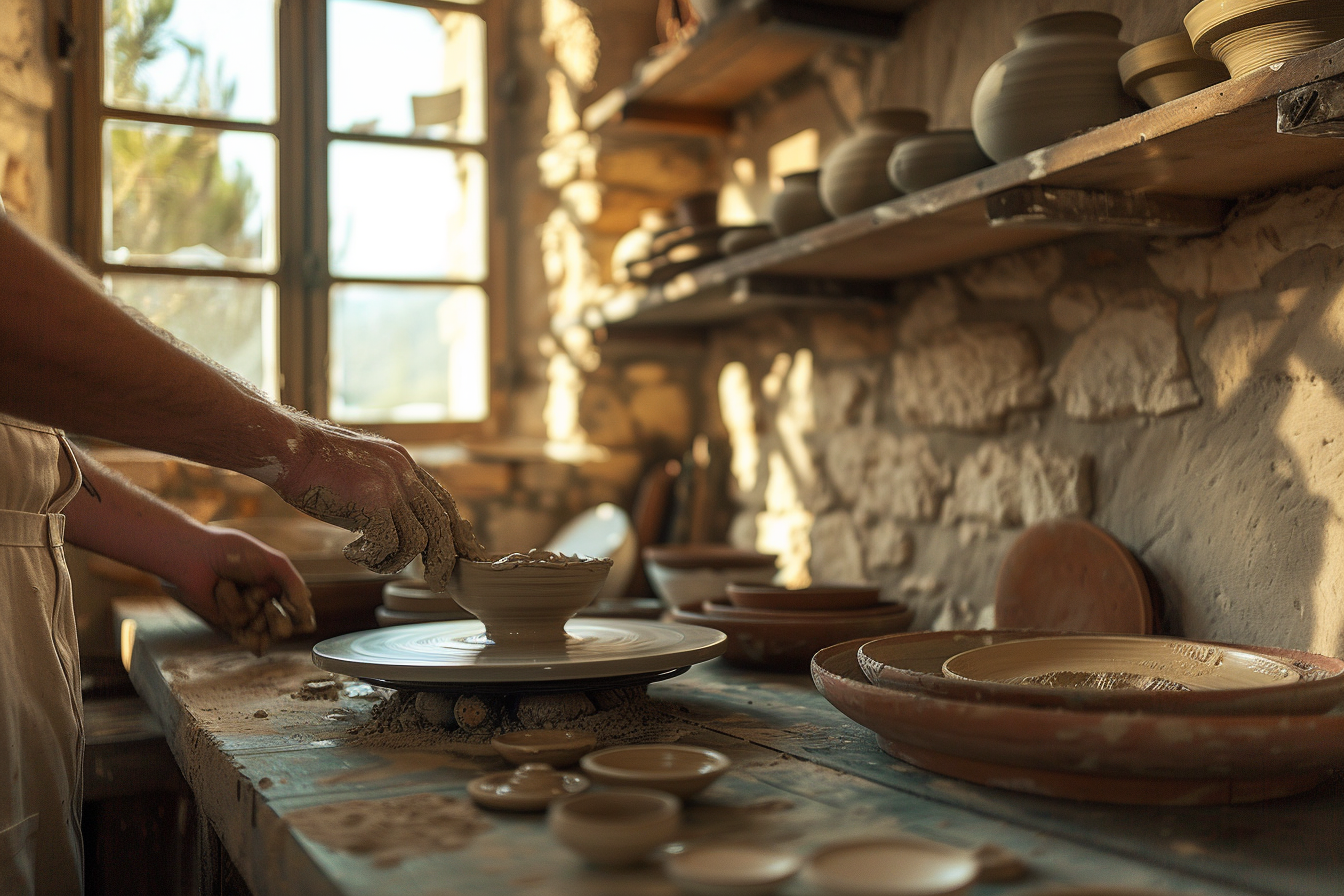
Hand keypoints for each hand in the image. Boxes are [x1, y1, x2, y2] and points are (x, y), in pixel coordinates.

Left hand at [167, 527, 315, 654]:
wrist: (196, 556)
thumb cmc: (234, 552)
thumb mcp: (275, 562)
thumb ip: (296, 587)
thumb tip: (308, 620)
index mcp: (279, 587)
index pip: (300, 612)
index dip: (299, 612)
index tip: (291, 605)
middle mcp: (265, 603)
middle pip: (285, 628)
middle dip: (277, 617)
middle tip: (266, 604)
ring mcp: (247, 616)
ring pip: (262, 631)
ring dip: (248, 607)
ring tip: (233, 588)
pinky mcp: (228, 626)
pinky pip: (241, 633)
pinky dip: (233, 611)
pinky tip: (224, 593)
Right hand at [270, 419, 484, 589]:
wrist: (290, 449)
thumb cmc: (315, 467)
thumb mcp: (362, 476)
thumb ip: (383, 495)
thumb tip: (395, 529)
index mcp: (405, 465)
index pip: (443, 503)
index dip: (454, 533)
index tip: (458, 557)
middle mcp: (405, 473)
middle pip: (443, 523)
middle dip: (444, 557)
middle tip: (437, 582)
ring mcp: (390, 486)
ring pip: (418, 540)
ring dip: (396, 561)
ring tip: (371, 561)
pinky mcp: (372, 501)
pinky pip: (388, 544)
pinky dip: (372, 558)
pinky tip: (351, 553)